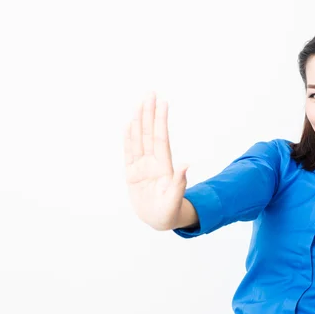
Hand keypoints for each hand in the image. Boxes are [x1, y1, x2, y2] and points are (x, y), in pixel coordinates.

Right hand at [123, 92, 187, 229]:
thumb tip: (186, 166)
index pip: (160, 139)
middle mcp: (152, 162)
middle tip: (150, 93)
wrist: (160, 220)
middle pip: (150, 133)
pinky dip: (128, 138)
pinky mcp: (132, 173)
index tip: (162, 103)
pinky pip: (129, 152)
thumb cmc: (169, 213)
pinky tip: (129, 124)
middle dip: (149, 113)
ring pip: (139, 139)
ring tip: (140, 103)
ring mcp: (142, 166)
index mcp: (163, 167)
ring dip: (139, 121)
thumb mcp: (173, 201)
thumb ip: (179, 184)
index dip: (160, 121)